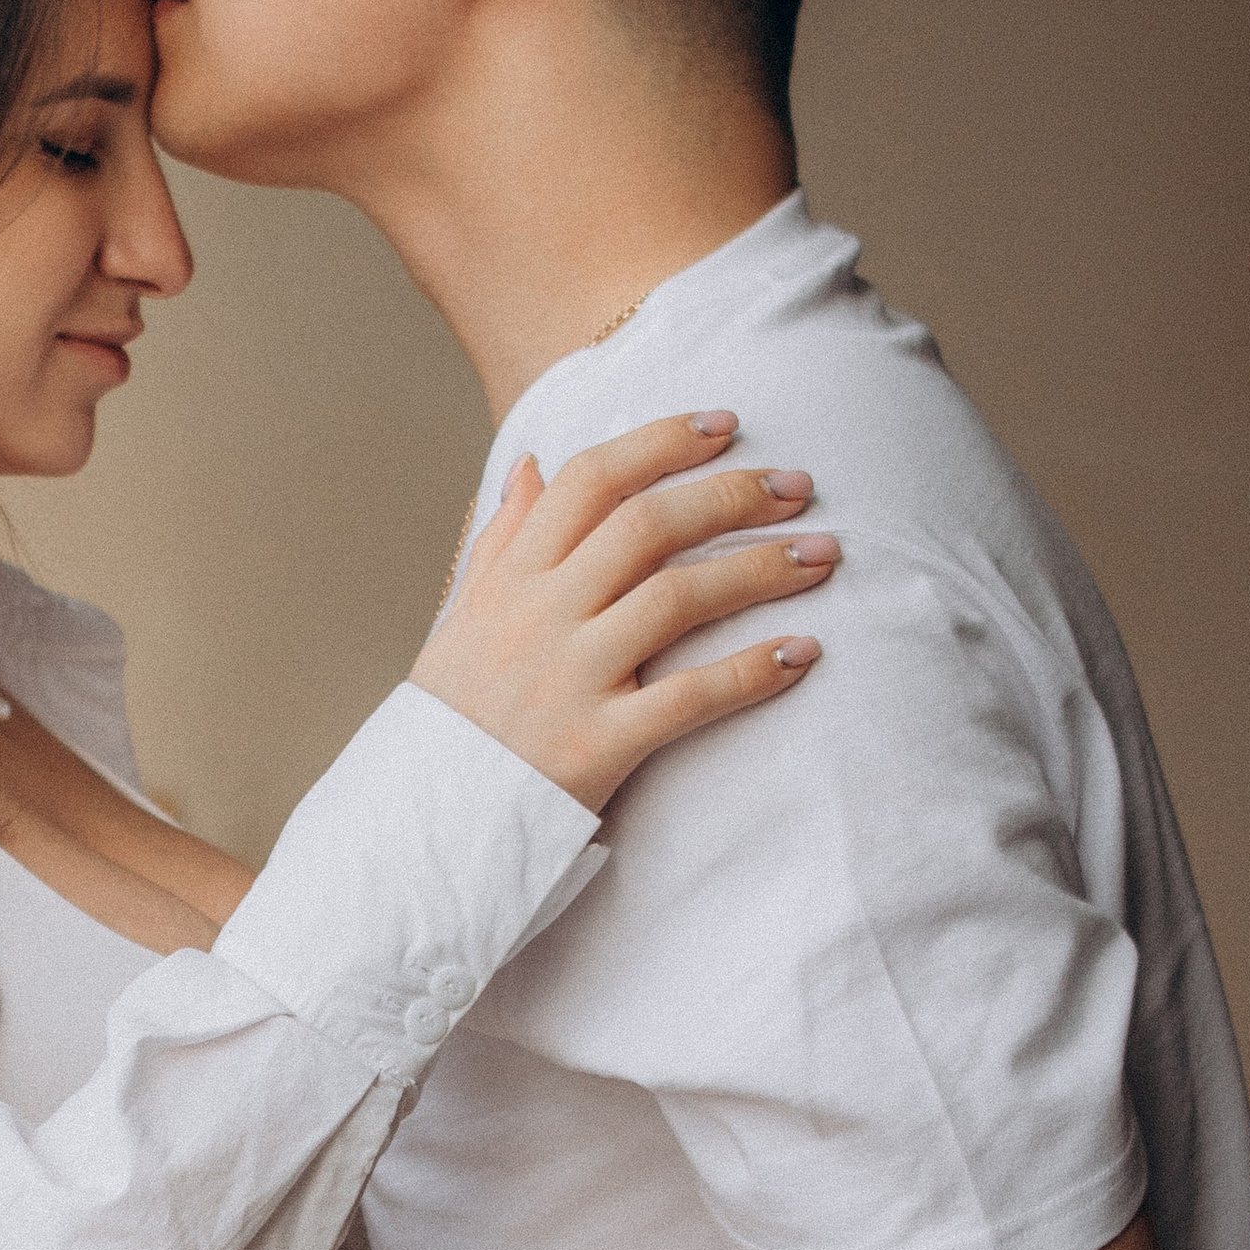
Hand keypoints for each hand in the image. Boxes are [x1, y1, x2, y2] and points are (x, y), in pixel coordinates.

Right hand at [410, 412, 833, 811]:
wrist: (427, 824)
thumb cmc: (453, 721)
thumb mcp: (461, 619)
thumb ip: (501, 541)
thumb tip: (531, 465)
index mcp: (511, 580)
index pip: (590, 480)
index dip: (663, 441)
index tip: (727, 426)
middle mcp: (541, 617)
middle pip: (650, 526)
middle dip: (734, 494)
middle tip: (799, 488)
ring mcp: (570, 679)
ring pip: (680, 598)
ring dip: (762, 569)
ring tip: (821, 557)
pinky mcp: (598, 746)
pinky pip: (690, 698)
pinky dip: (752, 671)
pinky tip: (802, 653)